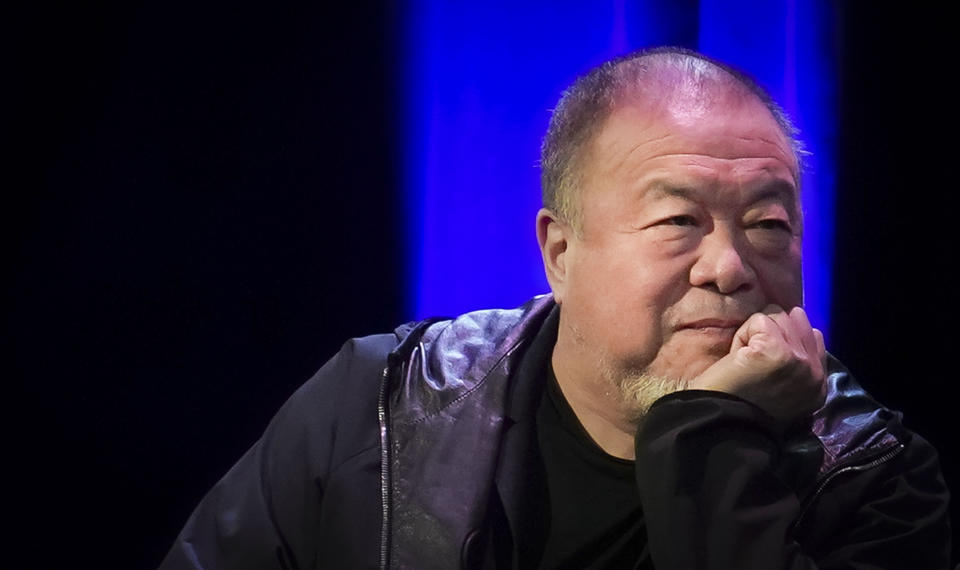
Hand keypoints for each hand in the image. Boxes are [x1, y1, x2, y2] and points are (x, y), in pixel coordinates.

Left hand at [688, 305, 826, 424]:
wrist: (720, 425)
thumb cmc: (739, 405)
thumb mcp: (782, 388)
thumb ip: (796, 361)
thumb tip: (796, 318)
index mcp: (818, 385)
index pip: (815, 335)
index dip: (784, 337)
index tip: (764, 356)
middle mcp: (814, 373)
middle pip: (795, 320)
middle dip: (769, 333)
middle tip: (752, 362)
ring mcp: (797, 360)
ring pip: (777, 316)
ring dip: (754, 334)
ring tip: (745, 362)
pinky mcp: (775, 351)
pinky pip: (759, 320)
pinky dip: (742, 335)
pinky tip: (738, 359)